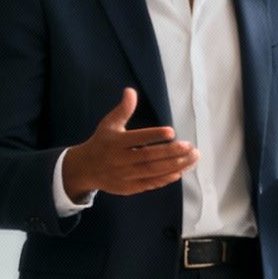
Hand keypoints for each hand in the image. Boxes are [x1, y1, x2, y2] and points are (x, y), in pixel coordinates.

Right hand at [63, 88, 196, 196]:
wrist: (84, 169)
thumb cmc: (101, 142)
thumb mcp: (109, 124)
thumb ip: (123, 109)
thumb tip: (130, 91)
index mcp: (115, 142)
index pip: (137, 139)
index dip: (154, 136)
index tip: (171, 131)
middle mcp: (120, 160)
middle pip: (149, 157)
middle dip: (171, 153)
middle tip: (190, 147)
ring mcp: (125, 176)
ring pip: (153, 172)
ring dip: (175, 166)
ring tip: (192, 158)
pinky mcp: (129, 187)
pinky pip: (150, 184)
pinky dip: (165, 179)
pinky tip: (180, 171)